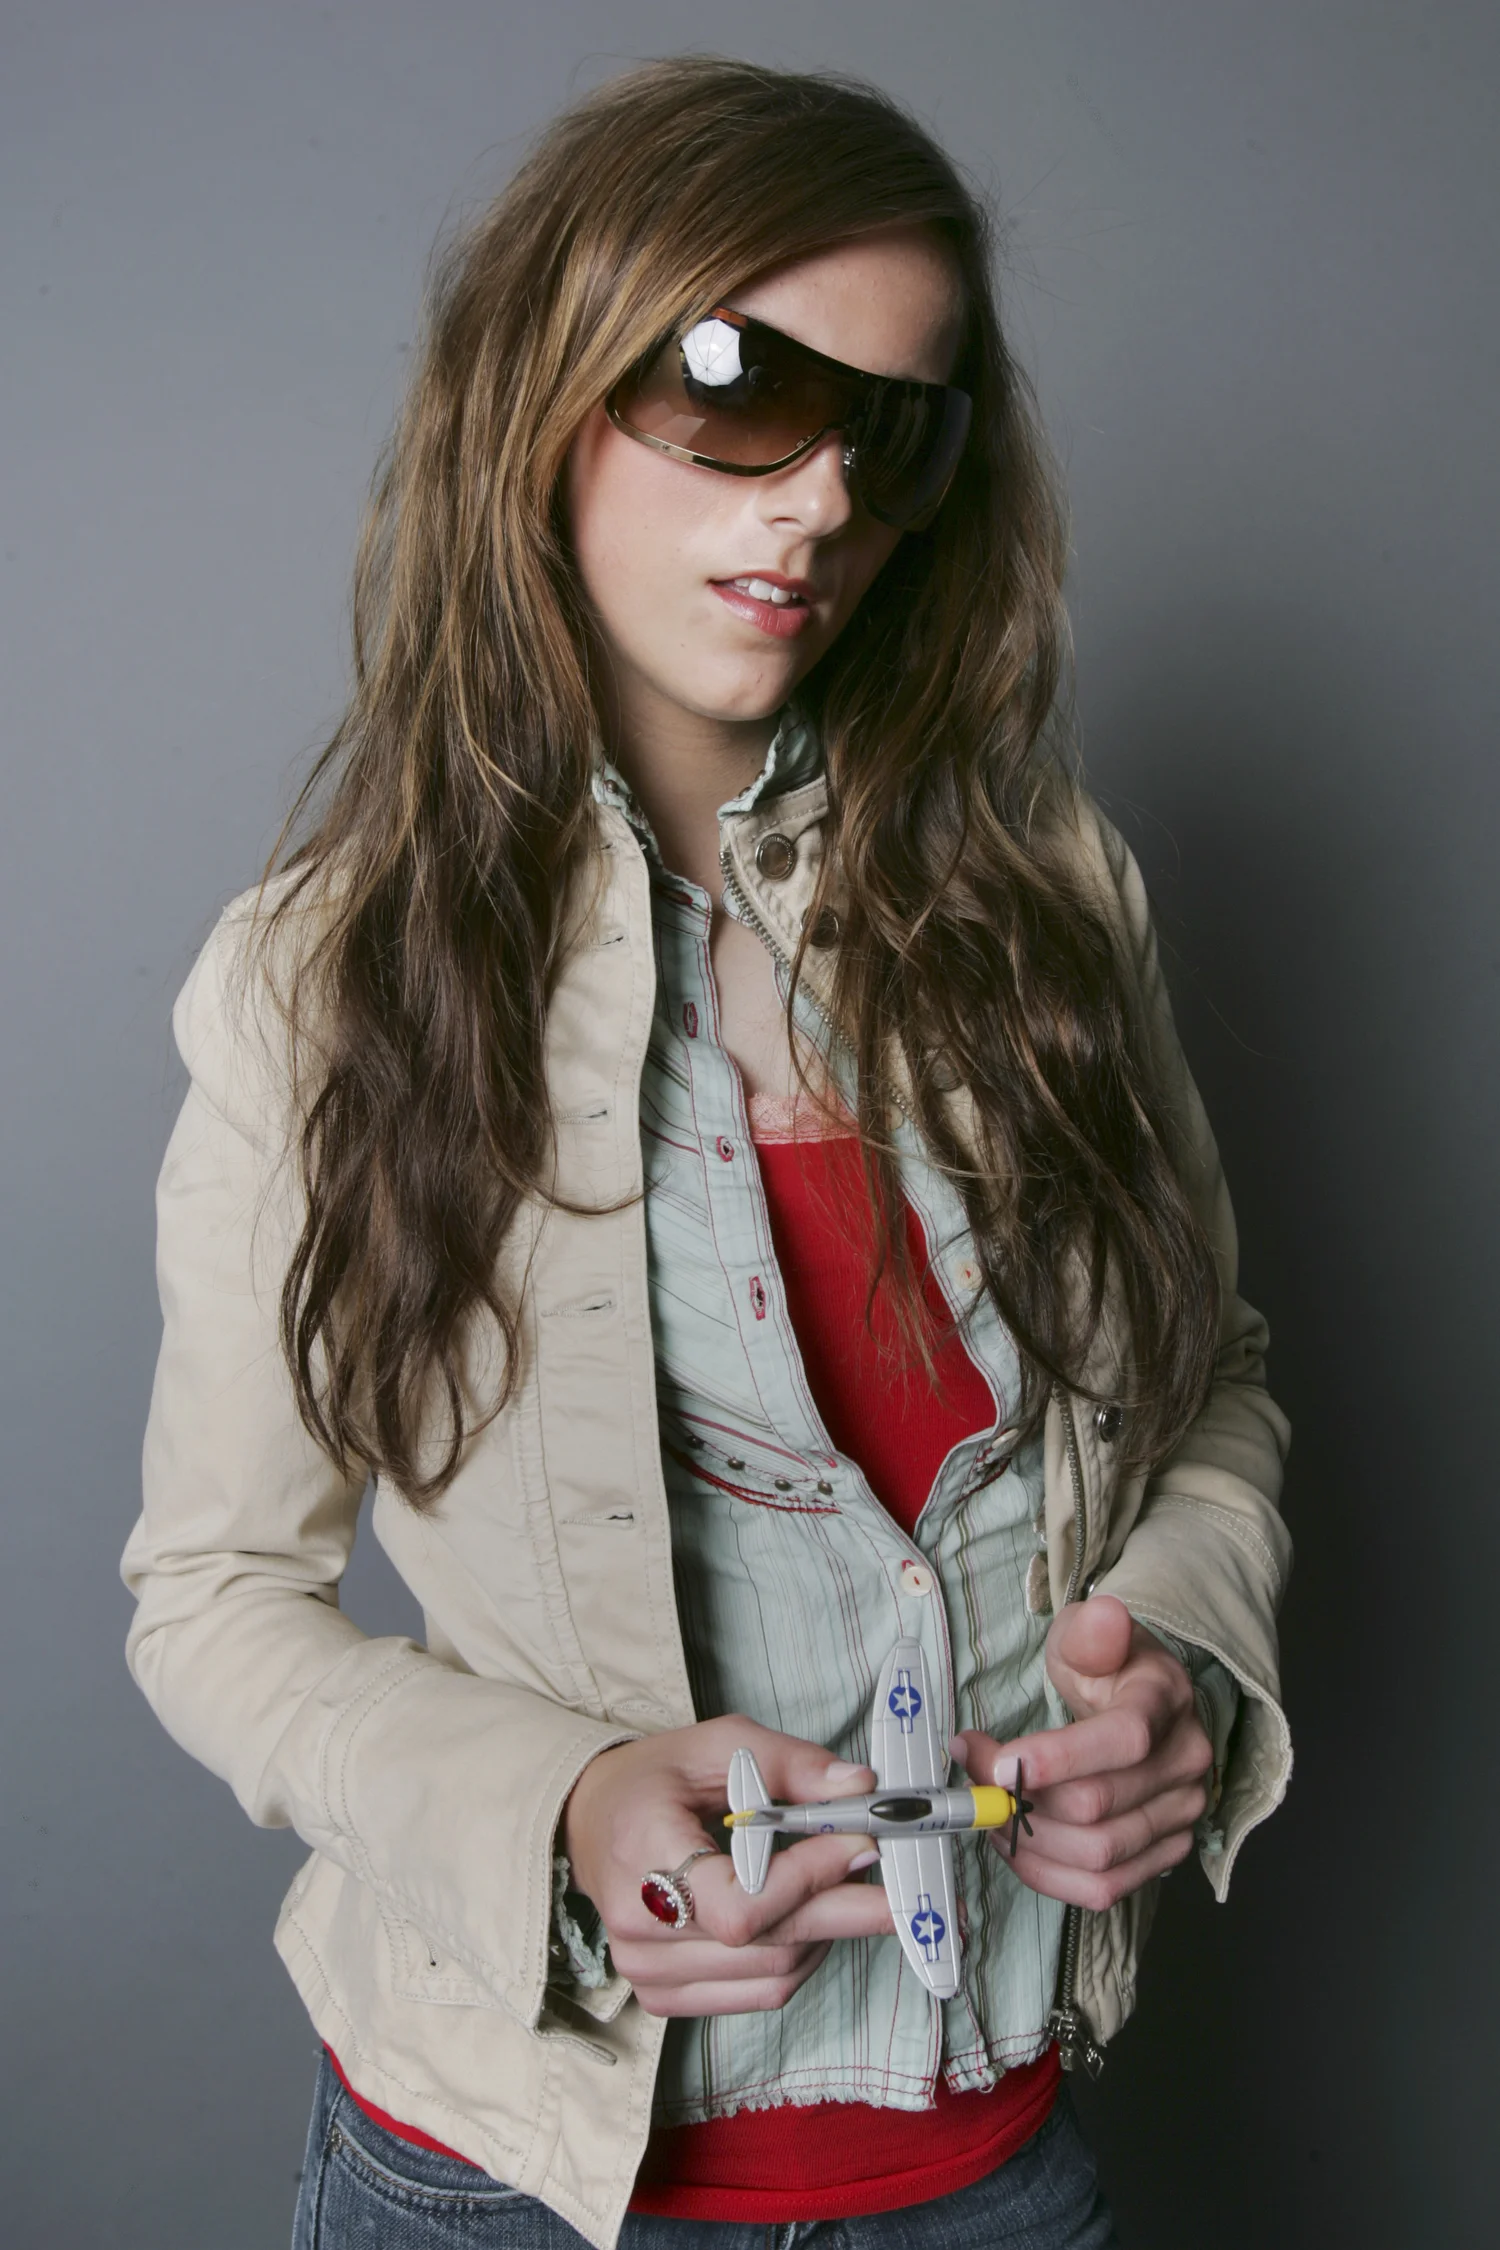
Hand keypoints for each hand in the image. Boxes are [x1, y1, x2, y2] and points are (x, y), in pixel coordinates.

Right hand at [562, 1716, 894, 2017]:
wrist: (590, 1820)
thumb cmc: (656, 1778)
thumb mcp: (719, 1744)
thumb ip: (791, 1764)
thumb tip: (861, 1787)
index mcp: (642, 1852)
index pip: (739, 1906)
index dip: (807, 1882)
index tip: (861, 1843)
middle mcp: (637, 1926)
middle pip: (768, 1944)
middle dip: (845, 1909)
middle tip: (904, 1888)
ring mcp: (646, 1972)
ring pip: (773, 1976)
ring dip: (827, 1934)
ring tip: (853, 1891)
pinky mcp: (665, 1996)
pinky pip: (758, 1993)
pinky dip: (799, 1956)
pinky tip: (813, 1917)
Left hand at [953, 1595, 1210, 1911]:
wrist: (1141, 1699)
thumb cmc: (1105, 1667)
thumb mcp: (1087, 1634)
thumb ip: (1090, 1631)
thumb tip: (1105, 1616)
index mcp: (1166, 1701)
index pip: (1123, 1740)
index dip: (1056, 1758)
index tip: (997, 1759)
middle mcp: (1185, 1763)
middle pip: (1097, 1805)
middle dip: (1019, 1796)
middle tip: (974, 1772)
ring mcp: (1180, 1814)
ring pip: (1098, 1855)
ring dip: (1028, 1840)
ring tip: (990, 1810)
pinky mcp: (1165, 1854)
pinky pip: (1105, 1888)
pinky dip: (1050, 1875)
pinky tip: (1017, 1846)